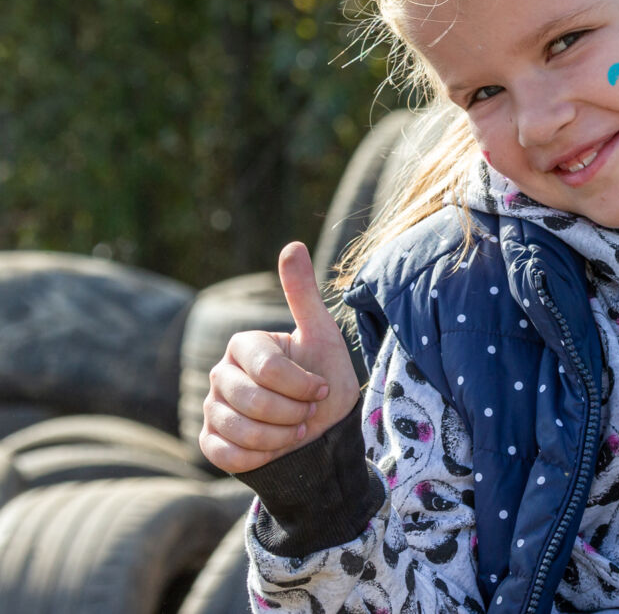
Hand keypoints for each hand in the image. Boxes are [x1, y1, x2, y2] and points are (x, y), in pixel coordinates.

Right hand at [199, 241, 360, 473]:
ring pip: (239, 429)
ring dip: (280, 437)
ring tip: (297, 430)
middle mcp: (221, 373)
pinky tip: (277, 449)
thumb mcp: (322, 336)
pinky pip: (225, 454)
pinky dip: (258, 458)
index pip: (267, 368)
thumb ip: (303, 294)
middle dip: (292, 413)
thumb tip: (291, 244)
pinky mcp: (209, 441)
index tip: (321, 389)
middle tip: (309, 413)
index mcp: (244, 345)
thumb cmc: (324, 380)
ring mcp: (212, 408)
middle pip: (253, 401)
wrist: (323, 432)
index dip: (301, 385)